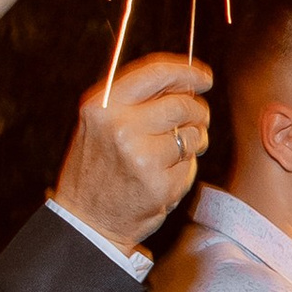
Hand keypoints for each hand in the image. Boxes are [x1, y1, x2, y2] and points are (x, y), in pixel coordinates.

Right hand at [51, 51, 212, 245]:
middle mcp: (121, 127)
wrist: (88, 220)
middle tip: (196, 119)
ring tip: (173, 151)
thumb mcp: (101, 123)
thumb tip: (184, 82)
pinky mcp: (160, 184)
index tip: (204, 76)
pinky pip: (191, 164)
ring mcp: (142, 157)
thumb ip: (135, 100)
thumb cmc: (97, 167)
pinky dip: (185, 168)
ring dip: (194, 140)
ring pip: (193, 134)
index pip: (155, 74)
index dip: (187, 72)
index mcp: (103, 105)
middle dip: (196, 111)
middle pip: (182, 104)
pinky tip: (163, 175)